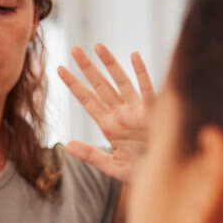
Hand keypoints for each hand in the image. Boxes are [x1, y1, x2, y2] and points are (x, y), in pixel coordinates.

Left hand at [57, 44, 154, 183]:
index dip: (74, 85)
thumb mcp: (111, 165)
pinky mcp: (152, 113)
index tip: (60, 69)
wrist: (162, 176)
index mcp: (108, 125)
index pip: (87, 100)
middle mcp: (120, 113)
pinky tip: (134, 56)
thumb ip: (90, 154)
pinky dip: (141, 73)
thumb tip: (67, 145)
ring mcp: (136, 111)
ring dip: (110, 64)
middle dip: (87, 68)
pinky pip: (146, 90)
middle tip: (74, 48)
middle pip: (100, 86)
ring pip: (120, 82)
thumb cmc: (138, 171)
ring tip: (97, 46)